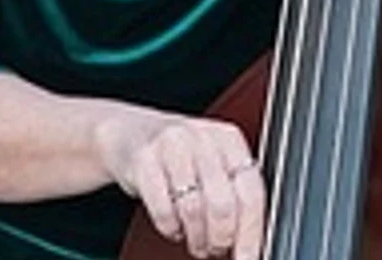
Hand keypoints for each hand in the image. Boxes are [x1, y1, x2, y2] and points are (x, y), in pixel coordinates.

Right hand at [95, 111, 265, 258]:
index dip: (251, 233)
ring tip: (196, 242)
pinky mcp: (143, 160)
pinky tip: (173, 226)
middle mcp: (202, 138)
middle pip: (222, 205)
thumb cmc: (180, 155)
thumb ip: (235, 194)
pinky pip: (163, 210)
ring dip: (196, 238)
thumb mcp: (213, 162)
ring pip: (193, 210)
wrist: (129, 133)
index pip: (251, 193)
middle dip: (220, 239)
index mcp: (229, 139)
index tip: (247, 258)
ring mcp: (171, 146)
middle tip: (216, 248)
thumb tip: (251, 243)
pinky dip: (170, 228)